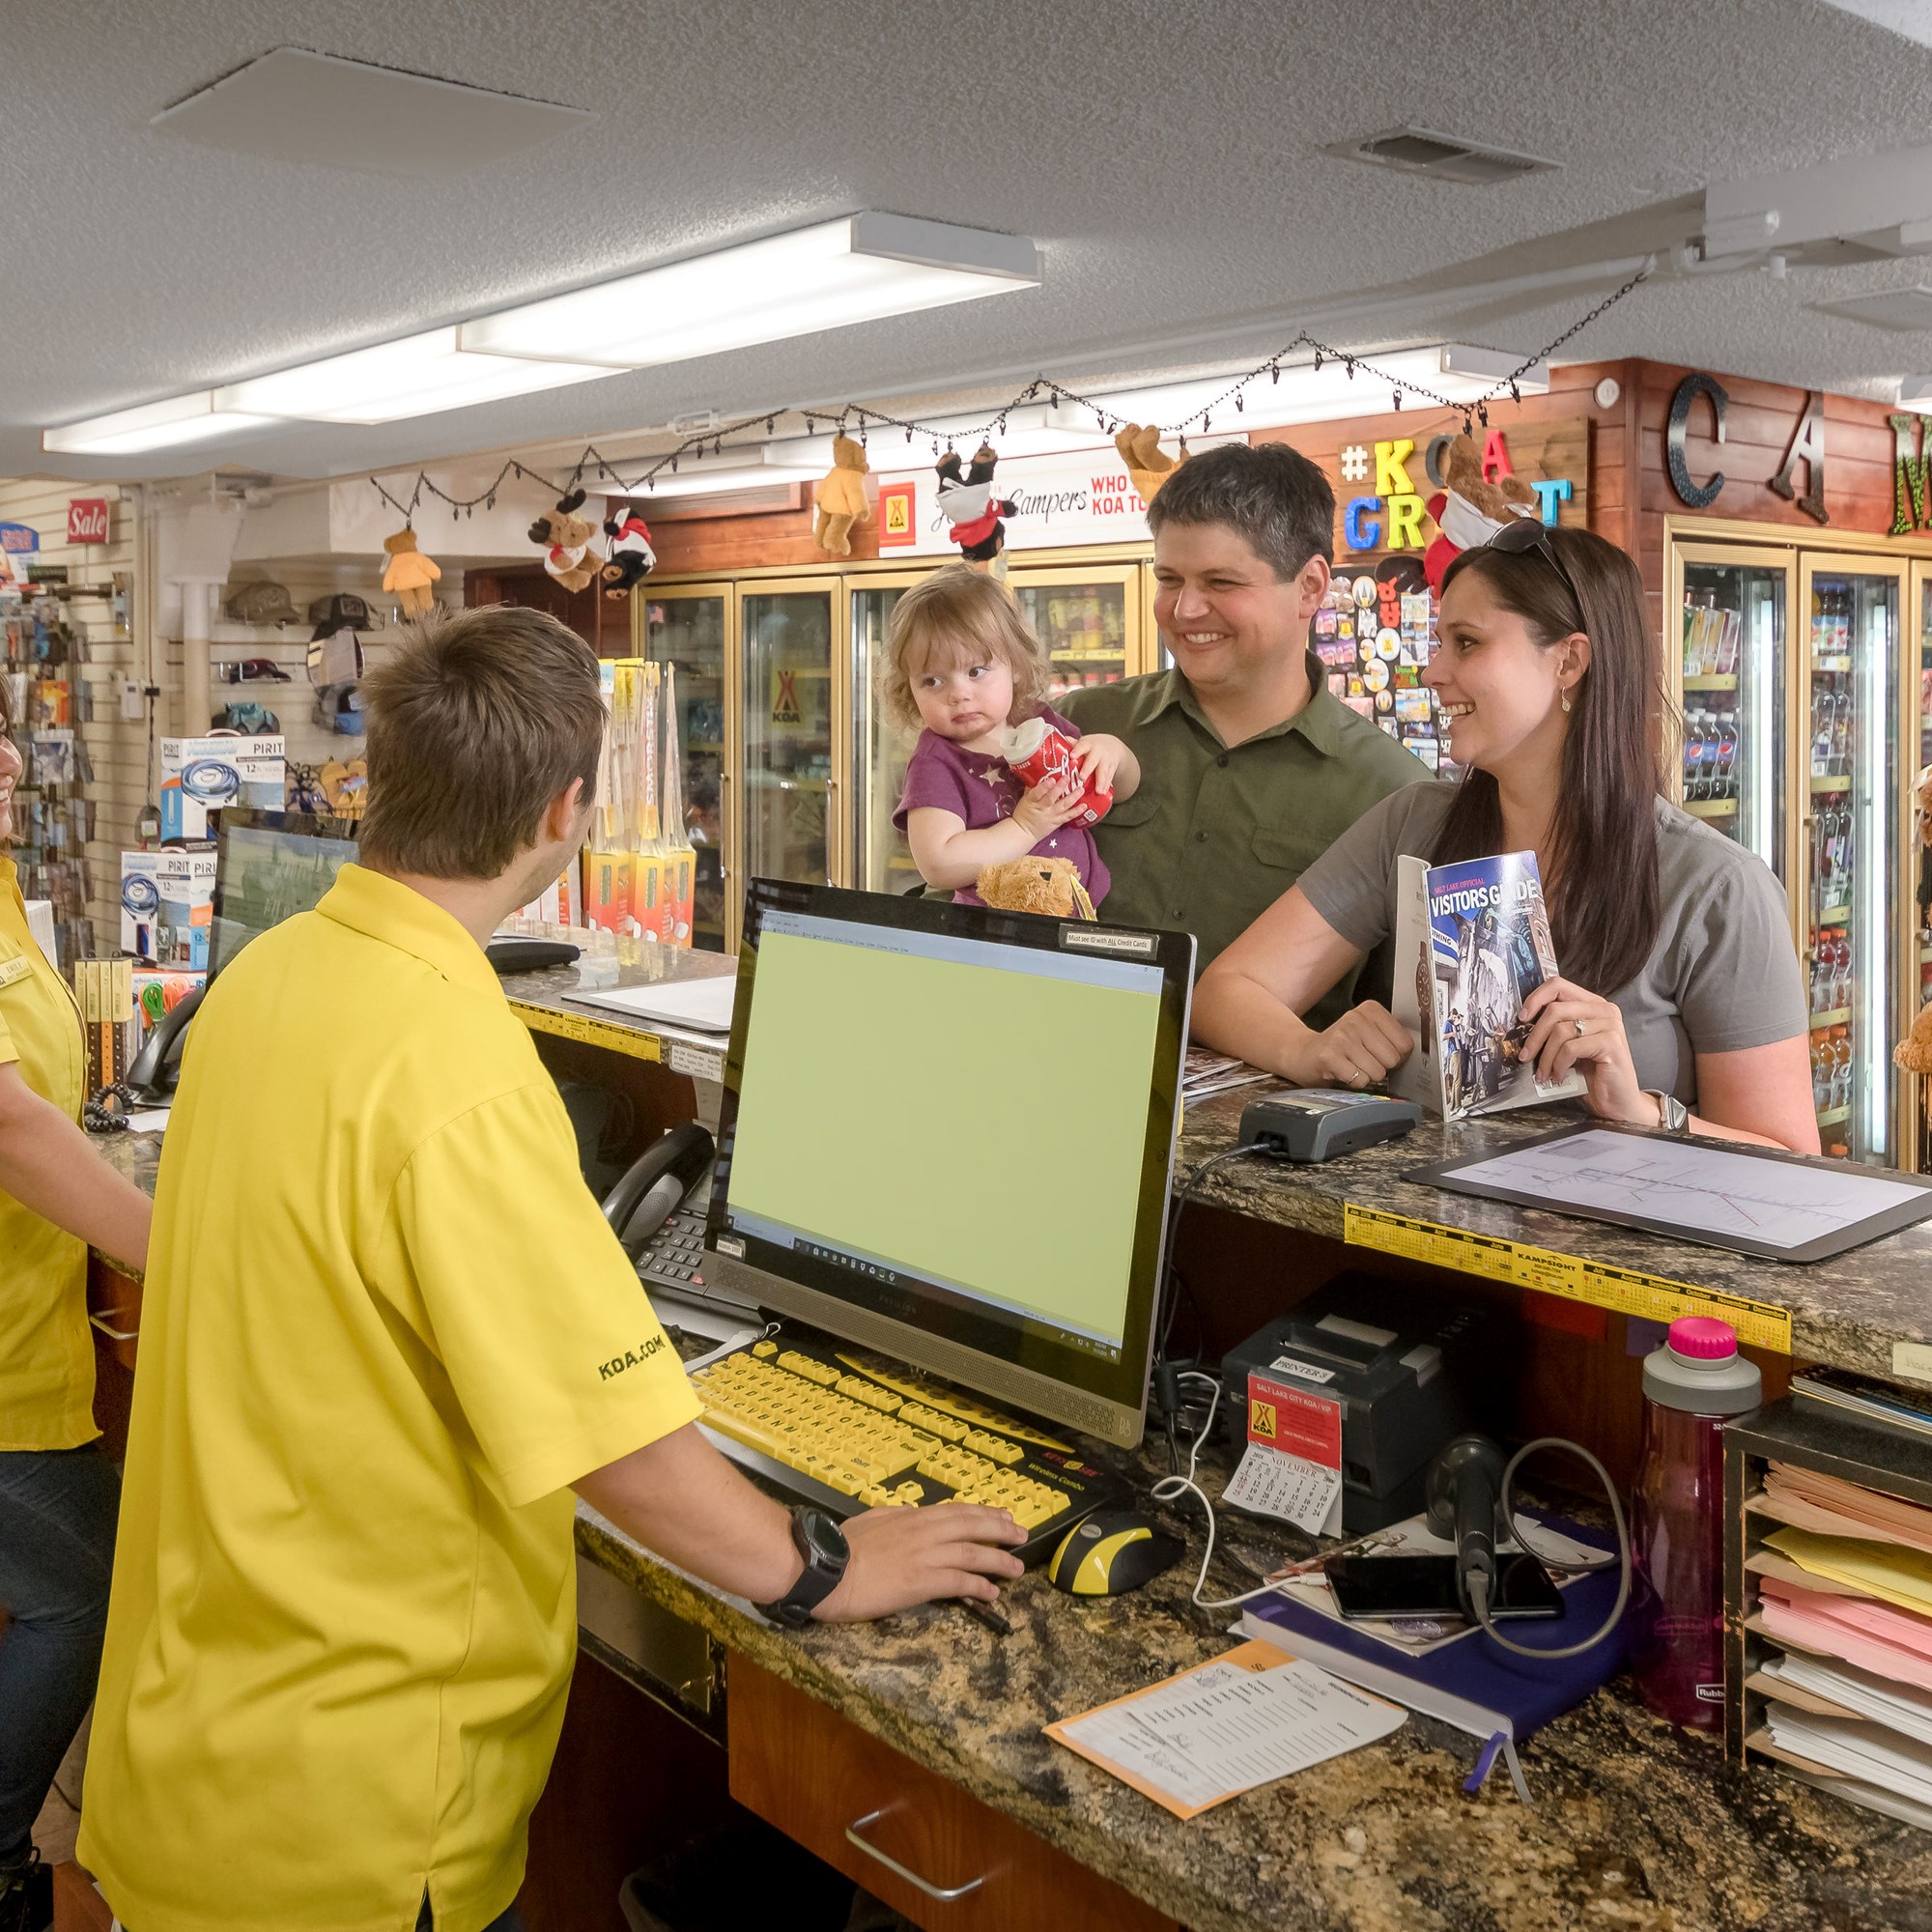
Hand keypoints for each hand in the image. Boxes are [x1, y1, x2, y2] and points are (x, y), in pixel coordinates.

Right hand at [814, 1502, 1027, 1619]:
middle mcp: (925, 1532)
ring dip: (999, 1561)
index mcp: (912, 1516)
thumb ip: (895, 1515)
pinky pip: (960, 1582)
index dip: (983, 1513)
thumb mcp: (872, 1518)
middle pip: (972, 1527)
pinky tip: (992, 1592)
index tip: (1002, 1515)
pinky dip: (980, 1586)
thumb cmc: (842, 1546)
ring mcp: (926, 1556)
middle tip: (1021, 1535)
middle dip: (1000, 1530)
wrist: (828, 1569)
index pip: (956, 1511)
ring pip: (973, 1554)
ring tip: (1016, 1568)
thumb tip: (910, 1513)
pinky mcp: (923, 1582)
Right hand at [1010, 774, 1089, 839]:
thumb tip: (1040, 773)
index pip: (1037, 793)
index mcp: (1032, 801)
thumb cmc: (1023, 813)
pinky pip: (1068, 816)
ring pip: (1063, 806)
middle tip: (1067, 777)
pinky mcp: (1057, 822)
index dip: (1044, 786)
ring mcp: (1051, 815)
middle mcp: (1042, 808)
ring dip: (1073, 797)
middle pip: (1051, 798)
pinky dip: (1077, 811)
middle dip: (1060, 787)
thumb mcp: (1024, 799)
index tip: (1051, 779)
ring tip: (1081, 789)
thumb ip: (1032, 787)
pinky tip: (1084, 806)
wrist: (1024, 832)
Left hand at [1071, 733, 1125, 793]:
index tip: (1072, 756)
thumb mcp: (1084, 743)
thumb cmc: (1092, 747)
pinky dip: (1106, 785)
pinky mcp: (1112, 767)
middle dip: (1087, 769)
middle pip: (1092, 760)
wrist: (1112, 746)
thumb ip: (1072, 745)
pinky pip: (1109, 777)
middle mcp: (1098, 752)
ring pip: (1103, 771)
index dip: (1077, 751)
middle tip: (1082, 777)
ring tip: (1098, 791)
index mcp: (1088, 745)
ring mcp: (1106, 760)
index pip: (1082, 746)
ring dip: (1100, 781)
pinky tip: (1102, 792)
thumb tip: (1057, 743)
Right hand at [1284, 1000, 1411, 1089]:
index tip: (1378, 1052)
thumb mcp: (1368, 1033)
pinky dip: (1353, 1083)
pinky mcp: (1330, 1057)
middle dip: (1381, 1067)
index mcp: (1370, 1010)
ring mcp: (1342, 1037)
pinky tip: (1342, 1072)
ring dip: (1366, 1076)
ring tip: (1351, 1065)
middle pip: (1393, 1059)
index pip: (1405, 1043)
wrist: (1303, 1053)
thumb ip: (1392, 1038)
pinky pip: (1360, 1081)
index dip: (1395, 1055)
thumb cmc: (1341, 1047)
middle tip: (1362, 1060)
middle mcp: (1356, 1019)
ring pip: (1378, 1072)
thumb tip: (1420, 1054)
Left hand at [1518, 977, 1647, 1122]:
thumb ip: (1555, 1029)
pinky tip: (1559, 1076)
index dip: (1536, 998)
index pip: (1559, 985)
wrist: (1617, 1101)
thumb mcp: (1569, 1046)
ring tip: (1543, 1073)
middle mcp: (1604, 1010)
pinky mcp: (1612, 1043)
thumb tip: (1522, 1023)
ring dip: (1545, 1057)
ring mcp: (1610, 1025)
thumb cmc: (1591, 1074)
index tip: (1521, 1017)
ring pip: (1560, 1030)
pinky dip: (1559, 1065)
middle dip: (1535, 1036)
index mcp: (1593, 1004)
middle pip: (1555, 1009)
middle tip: (1525, 1056)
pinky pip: (1571, 1048)